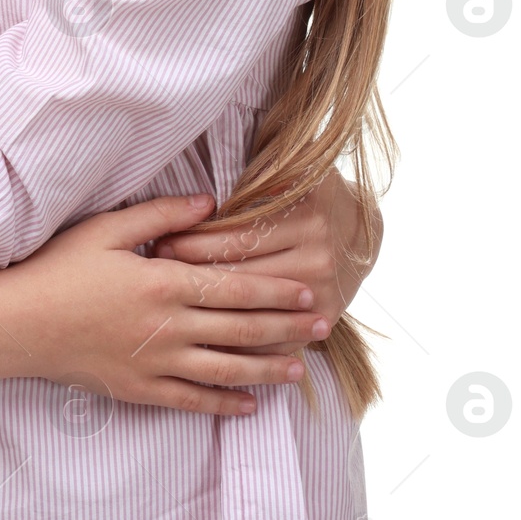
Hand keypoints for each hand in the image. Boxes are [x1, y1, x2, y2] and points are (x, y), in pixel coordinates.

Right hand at [0, 195, 331, 416]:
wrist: (17, 322)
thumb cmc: (58, 268)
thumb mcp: (106, 228)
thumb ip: (161, 215)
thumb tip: (210, 203)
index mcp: (163, 282)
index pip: (235, 287)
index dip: (276, 291)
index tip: (308, 292)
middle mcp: (167, 326)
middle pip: (241, 329)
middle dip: (286, 328)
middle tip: (322, 328)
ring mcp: (155, 362)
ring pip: (226, 370)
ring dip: (267, 369)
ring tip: (299, 372)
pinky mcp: (138, 389)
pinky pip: (192, 401)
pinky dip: (225, 405)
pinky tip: (250, 406)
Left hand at [153, 171, 381, 351]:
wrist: (363, 229)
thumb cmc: (311, 196)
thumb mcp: (293, 174)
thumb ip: (256, 180)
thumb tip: (202, 199)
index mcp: (304, 216)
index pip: (237, 237)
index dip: (195, 242)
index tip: (161, 244)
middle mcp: (316, 255)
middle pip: (242, 275)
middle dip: (194, 277)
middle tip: (157, 278)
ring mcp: (324, 291)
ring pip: (258, 311)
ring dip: (213, 314)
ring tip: (174, 310)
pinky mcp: (327, 317)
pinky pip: (281, 340)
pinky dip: (247, 347)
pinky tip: (212, 346)